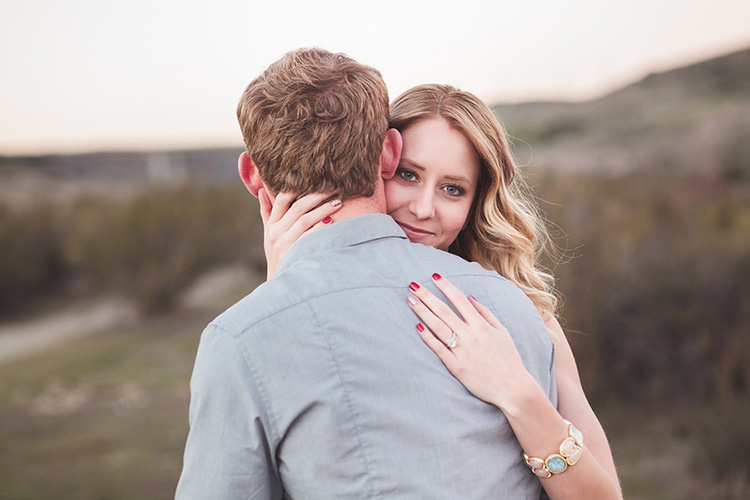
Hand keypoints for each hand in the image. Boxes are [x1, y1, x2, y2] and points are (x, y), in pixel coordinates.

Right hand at [258, 189, 341, 279]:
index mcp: (272, 225)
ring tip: (338, 203)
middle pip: (298, 207)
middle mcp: (277, 233)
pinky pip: (310, 237)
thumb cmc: (277, 256)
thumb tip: (261, 191)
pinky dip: (321, 228)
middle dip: (316, 195)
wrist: (281, 283)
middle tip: (334, 187)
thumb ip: (267, 213)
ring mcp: (286, 244)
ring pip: (305, 220)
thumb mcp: (269, 235)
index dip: (296, 187)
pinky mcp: (296, 254)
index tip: (313, 179)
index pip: (281, 200)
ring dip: (323, 209)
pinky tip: (333, 222)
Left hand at [408, 274, 535, 411]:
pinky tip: (417, 326)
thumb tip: (470, 297)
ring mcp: (462, 351)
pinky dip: (428, 337)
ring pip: (438, 327)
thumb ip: (486, 313)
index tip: (434, 276)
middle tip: (413, 285)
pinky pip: (438, 349)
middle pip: (444, 311)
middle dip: (427, 296)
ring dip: (423, 312)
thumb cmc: (509, 359)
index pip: (459, 300)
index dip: (446, 286)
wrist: (512, 388)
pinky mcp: (456, 366)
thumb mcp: (502, 332)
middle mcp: (470, 335)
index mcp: (481, 325)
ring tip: (411, 301)